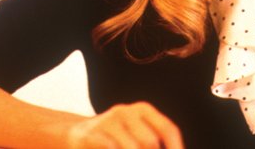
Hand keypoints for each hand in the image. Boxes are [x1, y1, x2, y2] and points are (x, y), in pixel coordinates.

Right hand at [67, 101, 183, 148]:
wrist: (78, 134)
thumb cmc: (115, 138)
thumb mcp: (136, 134)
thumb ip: (151, 144)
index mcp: (143, 110)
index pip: (167, 129)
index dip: (176, 148)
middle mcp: (127, 111)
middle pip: (150, 141)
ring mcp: (108, 121)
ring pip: (132, 147)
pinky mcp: (91, 134)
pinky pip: (110, 147)